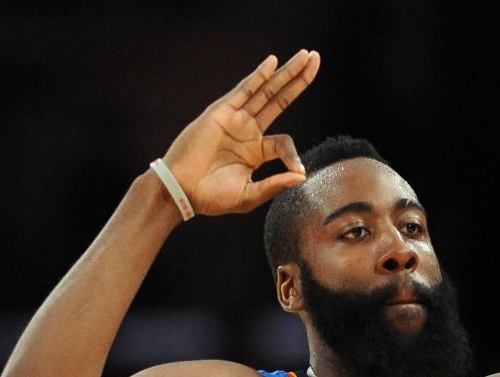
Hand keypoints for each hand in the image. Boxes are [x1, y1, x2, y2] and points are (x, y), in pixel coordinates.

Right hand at [161, 50, 320, 215]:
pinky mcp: (221, 113)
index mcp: (255, 151)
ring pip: (266, 91)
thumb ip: (275, 185)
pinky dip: (258, 76)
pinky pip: (244, 90)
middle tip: (316, 59)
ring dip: (286, 72)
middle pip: (279, 100)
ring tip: (307, 56)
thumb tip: (303, 176)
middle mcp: (247, 131)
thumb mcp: (251, 195)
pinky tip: (273, 62)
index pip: (284, 143)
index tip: (297, 170)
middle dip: (298, 80)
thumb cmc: (212, 198)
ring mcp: (235, 119)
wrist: (183, 192)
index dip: (293, 155)